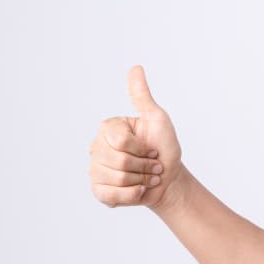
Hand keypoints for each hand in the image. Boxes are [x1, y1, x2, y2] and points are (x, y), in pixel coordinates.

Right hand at [88, 65, 185, 211]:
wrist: (168, 179)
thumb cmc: (163, 147)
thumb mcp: (157, 118)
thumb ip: (142, 96)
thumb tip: (136, 67)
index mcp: (108, 129)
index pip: (121, 141)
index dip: (142, 148)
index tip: (151, 147)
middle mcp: (96, 148)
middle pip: (120, 161)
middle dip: (144, 166)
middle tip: (151, 164)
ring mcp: (94, 170)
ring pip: (117, 179)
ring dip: (141, 180)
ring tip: (145, 176)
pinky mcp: (98, 191)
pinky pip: (111, 196)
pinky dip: (132, 195)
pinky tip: (137, 190)